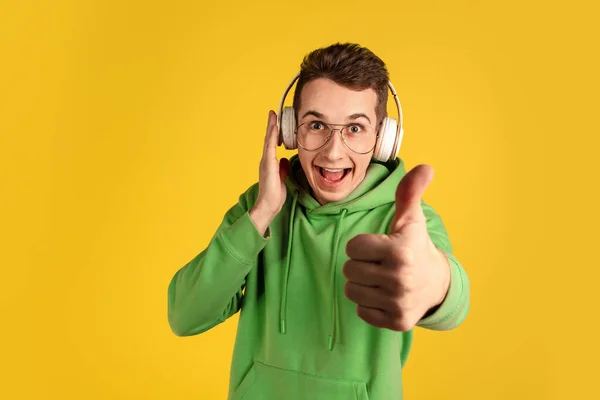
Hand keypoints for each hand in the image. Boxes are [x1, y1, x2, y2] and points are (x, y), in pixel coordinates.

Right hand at [249, 110, 289, 234]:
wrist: (268, 205)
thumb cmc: (274, 195)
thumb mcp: (282, 178)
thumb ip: (282, 168)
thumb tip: (285, 160)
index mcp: (270, 163)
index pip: (272, 144)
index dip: (274, 132)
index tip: (276, 121)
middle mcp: (266, 160)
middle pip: (268, 139)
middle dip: (271, 125)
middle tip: (273, 113)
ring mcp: (266, 162)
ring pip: (268, 141)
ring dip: (271, 128)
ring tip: (273, 116)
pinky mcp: (268, 165)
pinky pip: (270, 148)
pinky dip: (272, 137)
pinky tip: (274, 129)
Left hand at [343, 165, 450, 330]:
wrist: (437, 284)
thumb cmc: (415, 246)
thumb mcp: (411, 219)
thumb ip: (409, 192)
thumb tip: (425, 167)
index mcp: (400, 251)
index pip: (352, 248)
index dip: (361, 245)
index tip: (377, 246)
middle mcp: (400, 278)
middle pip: (349, 270)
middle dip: (360, 265)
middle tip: (379, 263)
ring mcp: (398, 302)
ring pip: (352, 291)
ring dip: (361, 284)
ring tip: (380, 279)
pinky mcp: (396, 322)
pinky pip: (361, 311)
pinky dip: (368, 304)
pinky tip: (384, 295)